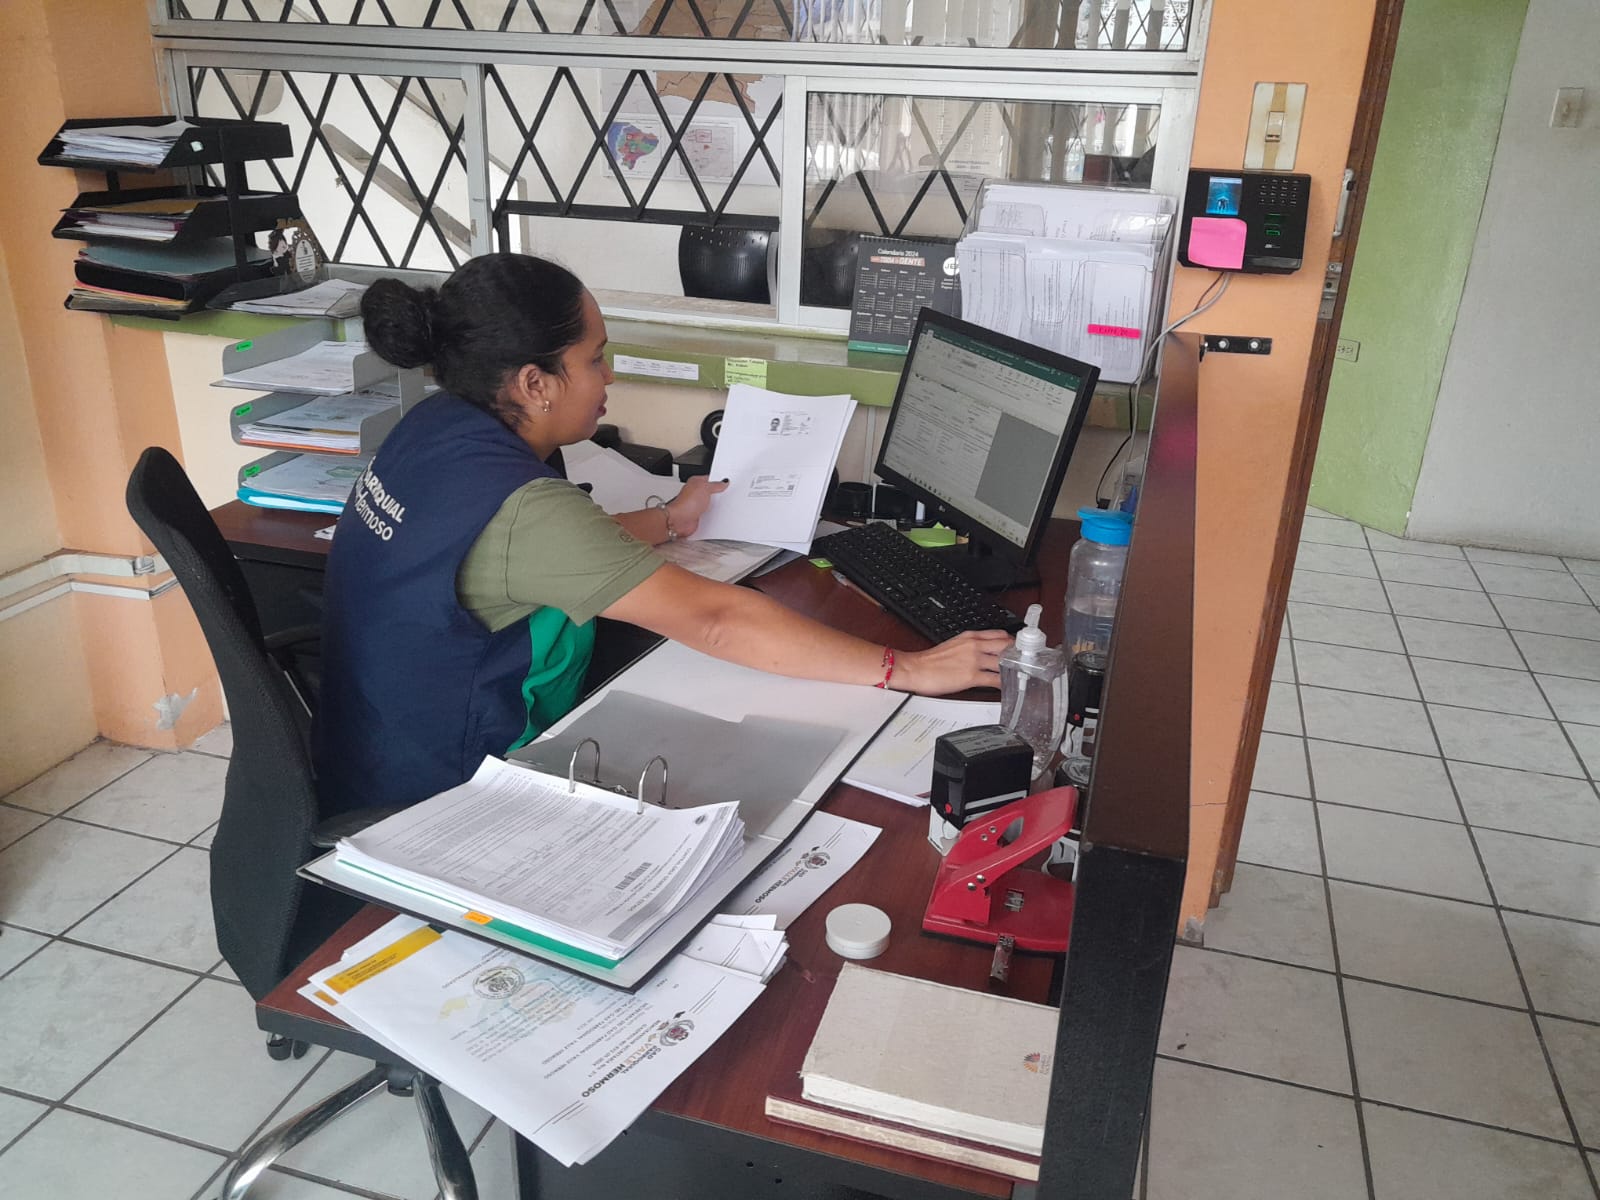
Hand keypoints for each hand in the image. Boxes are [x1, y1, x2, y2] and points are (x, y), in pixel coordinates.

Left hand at [664, 476, 729, 537]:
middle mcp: (695, 494)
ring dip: (715, 505)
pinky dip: (713, 515)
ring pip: (710, 503)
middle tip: (726, 494)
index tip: (728, 482)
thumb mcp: (705, 488)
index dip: (719, 480)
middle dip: (718, 494)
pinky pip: (709, 514)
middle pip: (711, 492)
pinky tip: (716, 514)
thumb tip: (723, 482)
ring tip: (721, 505)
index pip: (710, 479)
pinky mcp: (698, 516)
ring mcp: (697, 505)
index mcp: (696, 483)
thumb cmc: (686, 504)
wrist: (679, 521)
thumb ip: (716, 485)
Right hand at [895, 629, 1011, 694]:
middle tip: (1025, 663)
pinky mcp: (971, 676)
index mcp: (970, 636)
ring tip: (1021, 676)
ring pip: (1004, 662)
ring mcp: (974, 660)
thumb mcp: (954, 645)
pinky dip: (1005, 684)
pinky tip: (1009, 688)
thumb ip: (971, 646)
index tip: (1019, 650)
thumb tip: (984, 652)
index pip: (1000, 634)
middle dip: (1019, 654)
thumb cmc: (930, 661)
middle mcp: (974, 645)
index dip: (1013, 642)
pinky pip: (995, 680)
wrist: (915, 669)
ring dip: (1015, 669)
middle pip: (1007, 645)